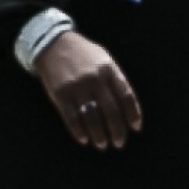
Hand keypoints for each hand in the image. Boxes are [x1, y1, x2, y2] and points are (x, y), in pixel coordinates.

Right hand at [32, 31, 142, 150]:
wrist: (53, 43)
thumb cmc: (84, 55)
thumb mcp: (105, 60)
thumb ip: (116, 81)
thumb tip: (127, 108)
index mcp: (110, 70)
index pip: (127, 97)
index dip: (133, 114)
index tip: (136, 128)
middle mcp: (95, 80)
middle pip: (111, 111)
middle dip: (117, 130)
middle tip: (119, 143)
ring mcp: (76, 87)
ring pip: (91, 117)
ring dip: (98, 134)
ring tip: (102, 145)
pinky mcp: (60, 94)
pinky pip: (71, 117)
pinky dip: (78, 131)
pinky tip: (84, 139)